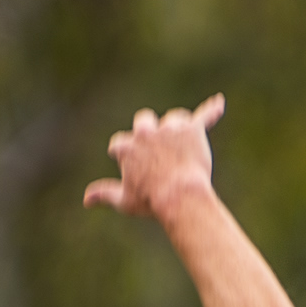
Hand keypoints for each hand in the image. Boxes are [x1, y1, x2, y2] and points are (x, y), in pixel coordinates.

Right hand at [84, 94, 225, 220]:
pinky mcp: (192, 129)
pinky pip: (204, 116)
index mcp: (126, 145)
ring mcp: (169, 127)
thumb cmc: (151, 202)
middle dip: (148, 132)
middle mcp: (145, 131)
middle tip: (158, 151)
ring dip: (176, 130)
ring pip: (173, 119)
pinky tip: (219, 104)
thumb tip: (86, 200)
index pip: (121, 144)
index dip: (127, 157)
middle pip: (144, 121)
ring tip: (184, 150)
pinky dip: (212, 111)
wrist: (180, 198)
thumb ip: (105, 195)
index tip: (135, 169)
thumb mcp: (125, 201)